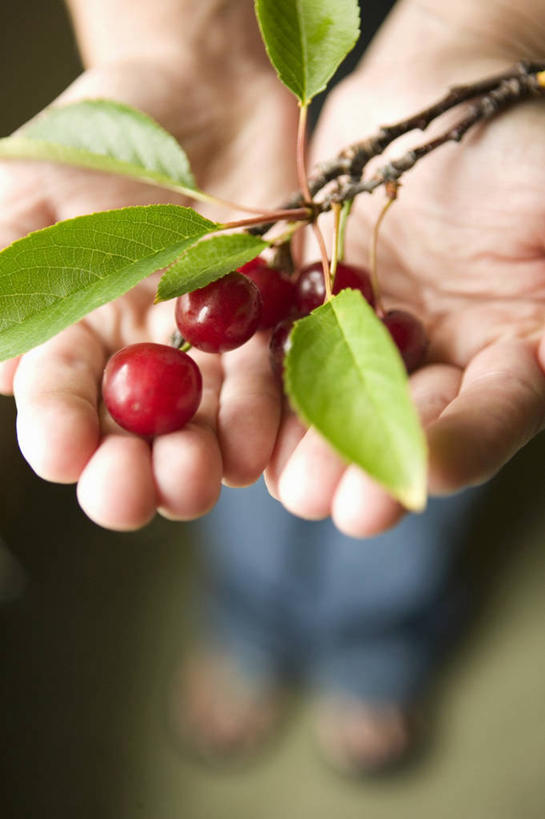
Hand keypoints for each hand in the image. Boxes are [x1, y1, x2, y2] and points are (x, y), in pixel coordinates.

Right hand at [0, 58, 296, 528]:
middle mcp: (142, 361)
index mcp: (75, 336)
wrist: (207, 93)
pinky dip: (266, 416)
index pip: (59, 400)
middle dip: (131, 471)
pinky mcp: (270, 339)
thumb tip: (2, 366)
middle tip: (133, 488)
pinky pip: (272, 387)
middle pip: (133, 437)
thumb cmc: (107, 132)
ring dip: (201, 460)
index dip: (60, 432)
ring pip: (203, 427)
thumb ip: (9, 266)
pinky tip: (260, 443)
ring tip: (199, 476)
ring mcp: (209, 357)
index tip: (67, 453)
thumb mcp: (36, 187)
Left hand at [266, 3, 544, 535]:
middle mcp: (446, 364)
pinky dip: (268, 380)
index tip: (413, 484)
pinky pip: (291, 349)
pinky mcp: (320, 312)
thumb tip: (541, 354)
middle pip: (408, 428)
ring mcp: (377, 342)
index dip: (456, 447)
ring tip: (285, 481)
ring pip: (343, 401)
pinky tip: (242, 417)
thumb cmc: (525, 143)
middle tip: (330, 501)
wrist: (446, 92)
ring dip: (312, 441)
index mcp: (518, 353)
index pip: (494, 414)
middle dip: (367, 462)